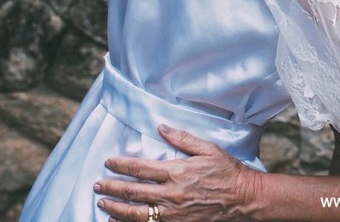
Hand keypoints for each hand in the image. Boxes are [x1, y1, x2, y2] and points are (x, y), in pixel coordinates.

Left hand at [94, 125, 261, 221]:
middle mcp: (170, 194)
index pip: (140, 169)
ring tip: (102, 203)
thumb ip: (182, 138)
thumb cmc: (226, 171)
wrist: (242, 197)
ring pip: (136, 213)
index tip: (109, 162)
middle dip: (112, 187)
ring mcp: (172, 213)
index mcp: (176, 172)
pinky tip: (118, 221)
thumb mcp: (208, 148)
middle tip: (97, 184)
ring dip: (116, 208)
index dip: (121, 165)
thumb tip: (161, 127)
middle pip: (133, 192)